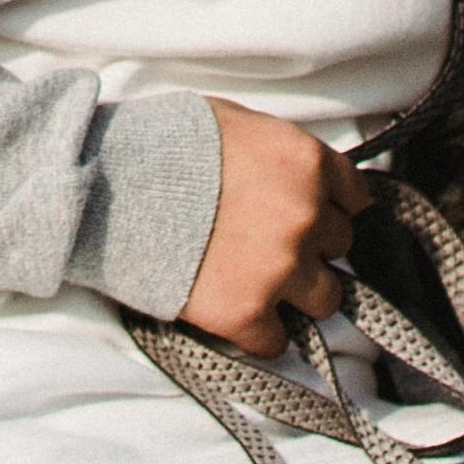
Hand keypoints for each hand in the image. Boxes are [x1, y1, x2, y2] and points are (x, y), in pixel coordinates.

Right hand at [184, 101, 363, 357]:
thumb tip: (301, 172)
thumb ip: (280, 150)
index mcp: (307, 164)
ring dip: (296, 293)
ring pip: (325, 298)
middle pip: (340, 246)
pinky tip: (232, 311)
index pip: (355, 198)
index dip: (328, 206)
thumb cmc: (166, 144)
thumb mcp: (234, 122)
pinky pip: (276, 341)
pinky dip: (258, 332)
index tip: (304, 213)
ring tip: (257, 282)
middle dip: (309, 245)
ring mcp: (280, 269)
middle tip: (266, 242)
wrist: (108, 188)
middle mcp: (306, 217)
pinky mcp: (246, 312)